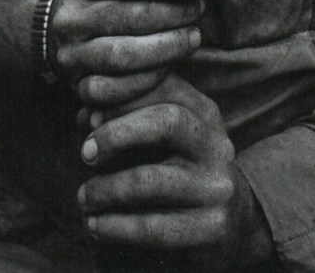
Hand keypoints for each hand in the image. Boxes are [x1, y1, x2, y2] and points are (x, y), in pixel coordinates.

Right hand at [51, 0, 227, 106]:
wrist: (72, 34)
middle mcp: (70, 16)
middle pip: (130, 15)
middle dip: (175, 12)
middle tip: (200, 9)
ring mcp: (71, 53)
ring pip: (122, 55)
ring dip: (168, 46)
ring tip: (194, 36)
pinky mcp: (78, 86)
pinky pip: (116, 89)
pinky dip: (149, 79)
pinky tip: (171, 66)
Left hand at [77, 74, 258, 271]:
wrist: (231, 220)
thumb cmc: (180, 169)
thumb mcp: (164, 136)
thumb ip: (129, 117)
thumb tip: (85, 114)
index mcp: (205, 113)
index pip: (165, 86)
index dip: (122, 95)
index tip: (88, 112)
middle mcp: (216, 144)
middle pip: (166, 121)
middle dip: (117, 134)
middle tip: (85, 153)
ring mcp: (216, 187)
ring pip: (151, 180)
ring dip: (106, 189)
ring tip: (83, 197)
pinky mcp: (212, 228)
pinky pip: (154, 227)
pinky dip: (115, 226)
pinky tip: (94, 225)